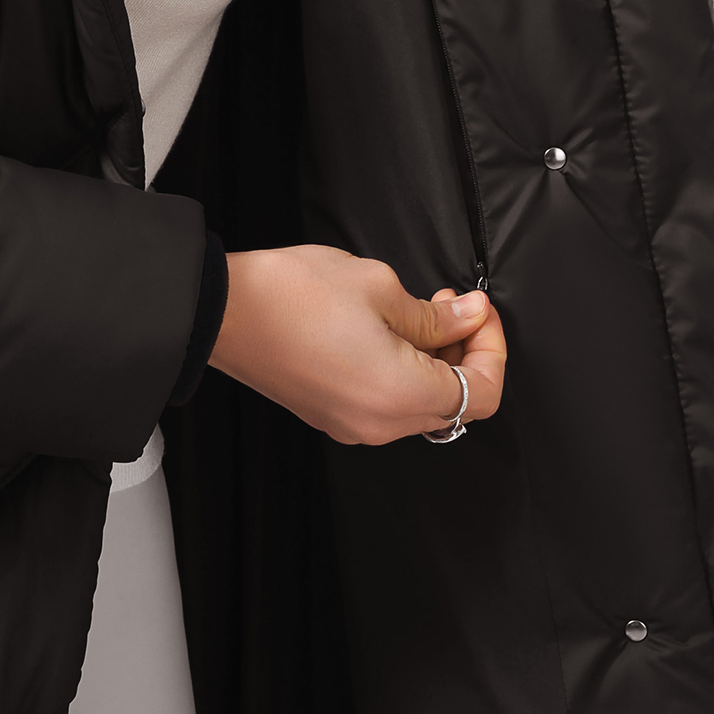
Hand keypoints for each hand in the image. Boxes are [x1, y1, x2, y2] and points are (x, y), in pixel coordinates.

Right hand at [208, 244, 506, 444]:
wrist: (222, 311)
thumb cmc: (291, 295)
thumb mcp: (380, 288)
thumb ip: (435, 314)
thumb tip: (469, 316)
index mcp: (400, 396)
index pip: (483, 393)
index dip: (492, 348)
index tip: (480, 312)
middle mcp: (379, 425)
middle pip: (456, 404)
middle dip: (465, 352)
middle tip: (455, 305)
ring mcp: (352, 426)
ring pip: (422, 405)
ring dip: (434, 361)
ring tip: (421, 311)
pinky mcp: (331, 416)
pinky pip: (388, 404)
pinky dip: (405, 372)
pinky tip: (391, 332)